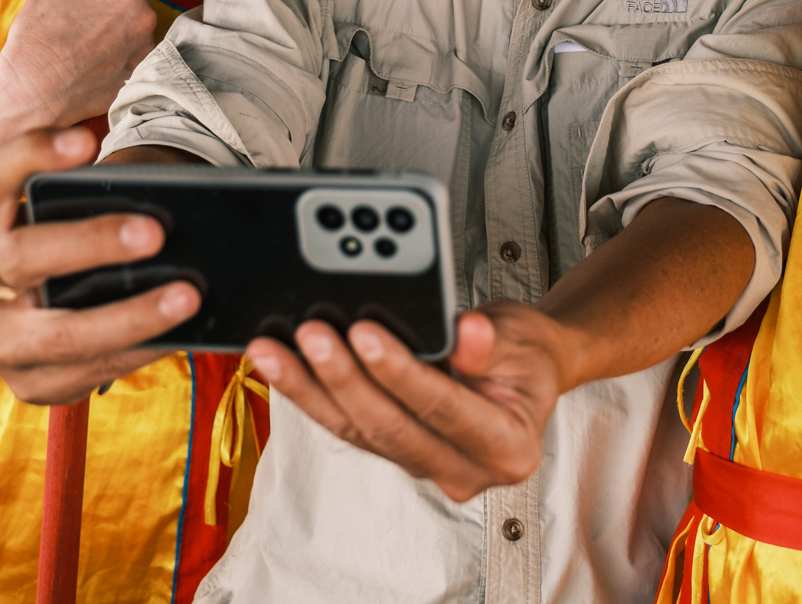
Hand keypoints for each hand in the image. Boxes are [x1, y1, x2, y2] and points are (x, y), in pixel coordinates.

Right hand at [0, 0, 158, 166]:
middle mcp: (145, 19)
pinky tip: (92, 63)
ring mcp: (144, 51)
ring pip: (135, 31)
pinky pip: (132, 58)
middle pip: (137, 2)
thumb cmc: (37, 38)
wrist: (31, 92)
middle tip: (85, 18)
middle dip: (116, 5)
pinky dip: (117, 58)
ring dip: (119, 33)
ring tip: (86, 46)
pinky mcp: (138, 76)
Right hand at [0, 128, 199, 402]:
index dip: (34, 153)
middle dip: (91, 242)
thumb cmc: (62, 238)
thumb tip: (161, 193)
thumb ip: (87, 197)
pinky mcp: (29, 381)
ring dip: (130, 316)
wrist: (35, 309)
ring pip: (63, 333)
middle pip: (23, 255)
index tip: (88, 139)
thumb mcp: (58, 212)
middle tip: (155, 231)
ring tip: (187, 296)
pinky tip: (179, 333)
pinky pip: (88, 372)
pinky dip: (138, 351)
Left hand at [244, 301, 564, 501]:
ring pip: (360, 432)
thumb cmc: (526, 353)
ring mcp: (427, 468)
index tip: (365, 333)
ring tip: (275, 352)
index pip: (444, 409)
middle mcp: (465, 470)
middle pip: (392, 428)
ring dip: (311, 390)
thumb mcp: (521, 338)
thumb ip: (491, 342)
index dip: (401, 372)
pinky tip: (284, 366)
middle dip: (344, 380)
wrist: (526, 369)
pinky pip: (349, 428)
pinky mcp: (396, 454)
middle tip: (311, 337)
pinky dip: (313, 394)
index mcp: (508, 448)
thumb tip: (467, 332)